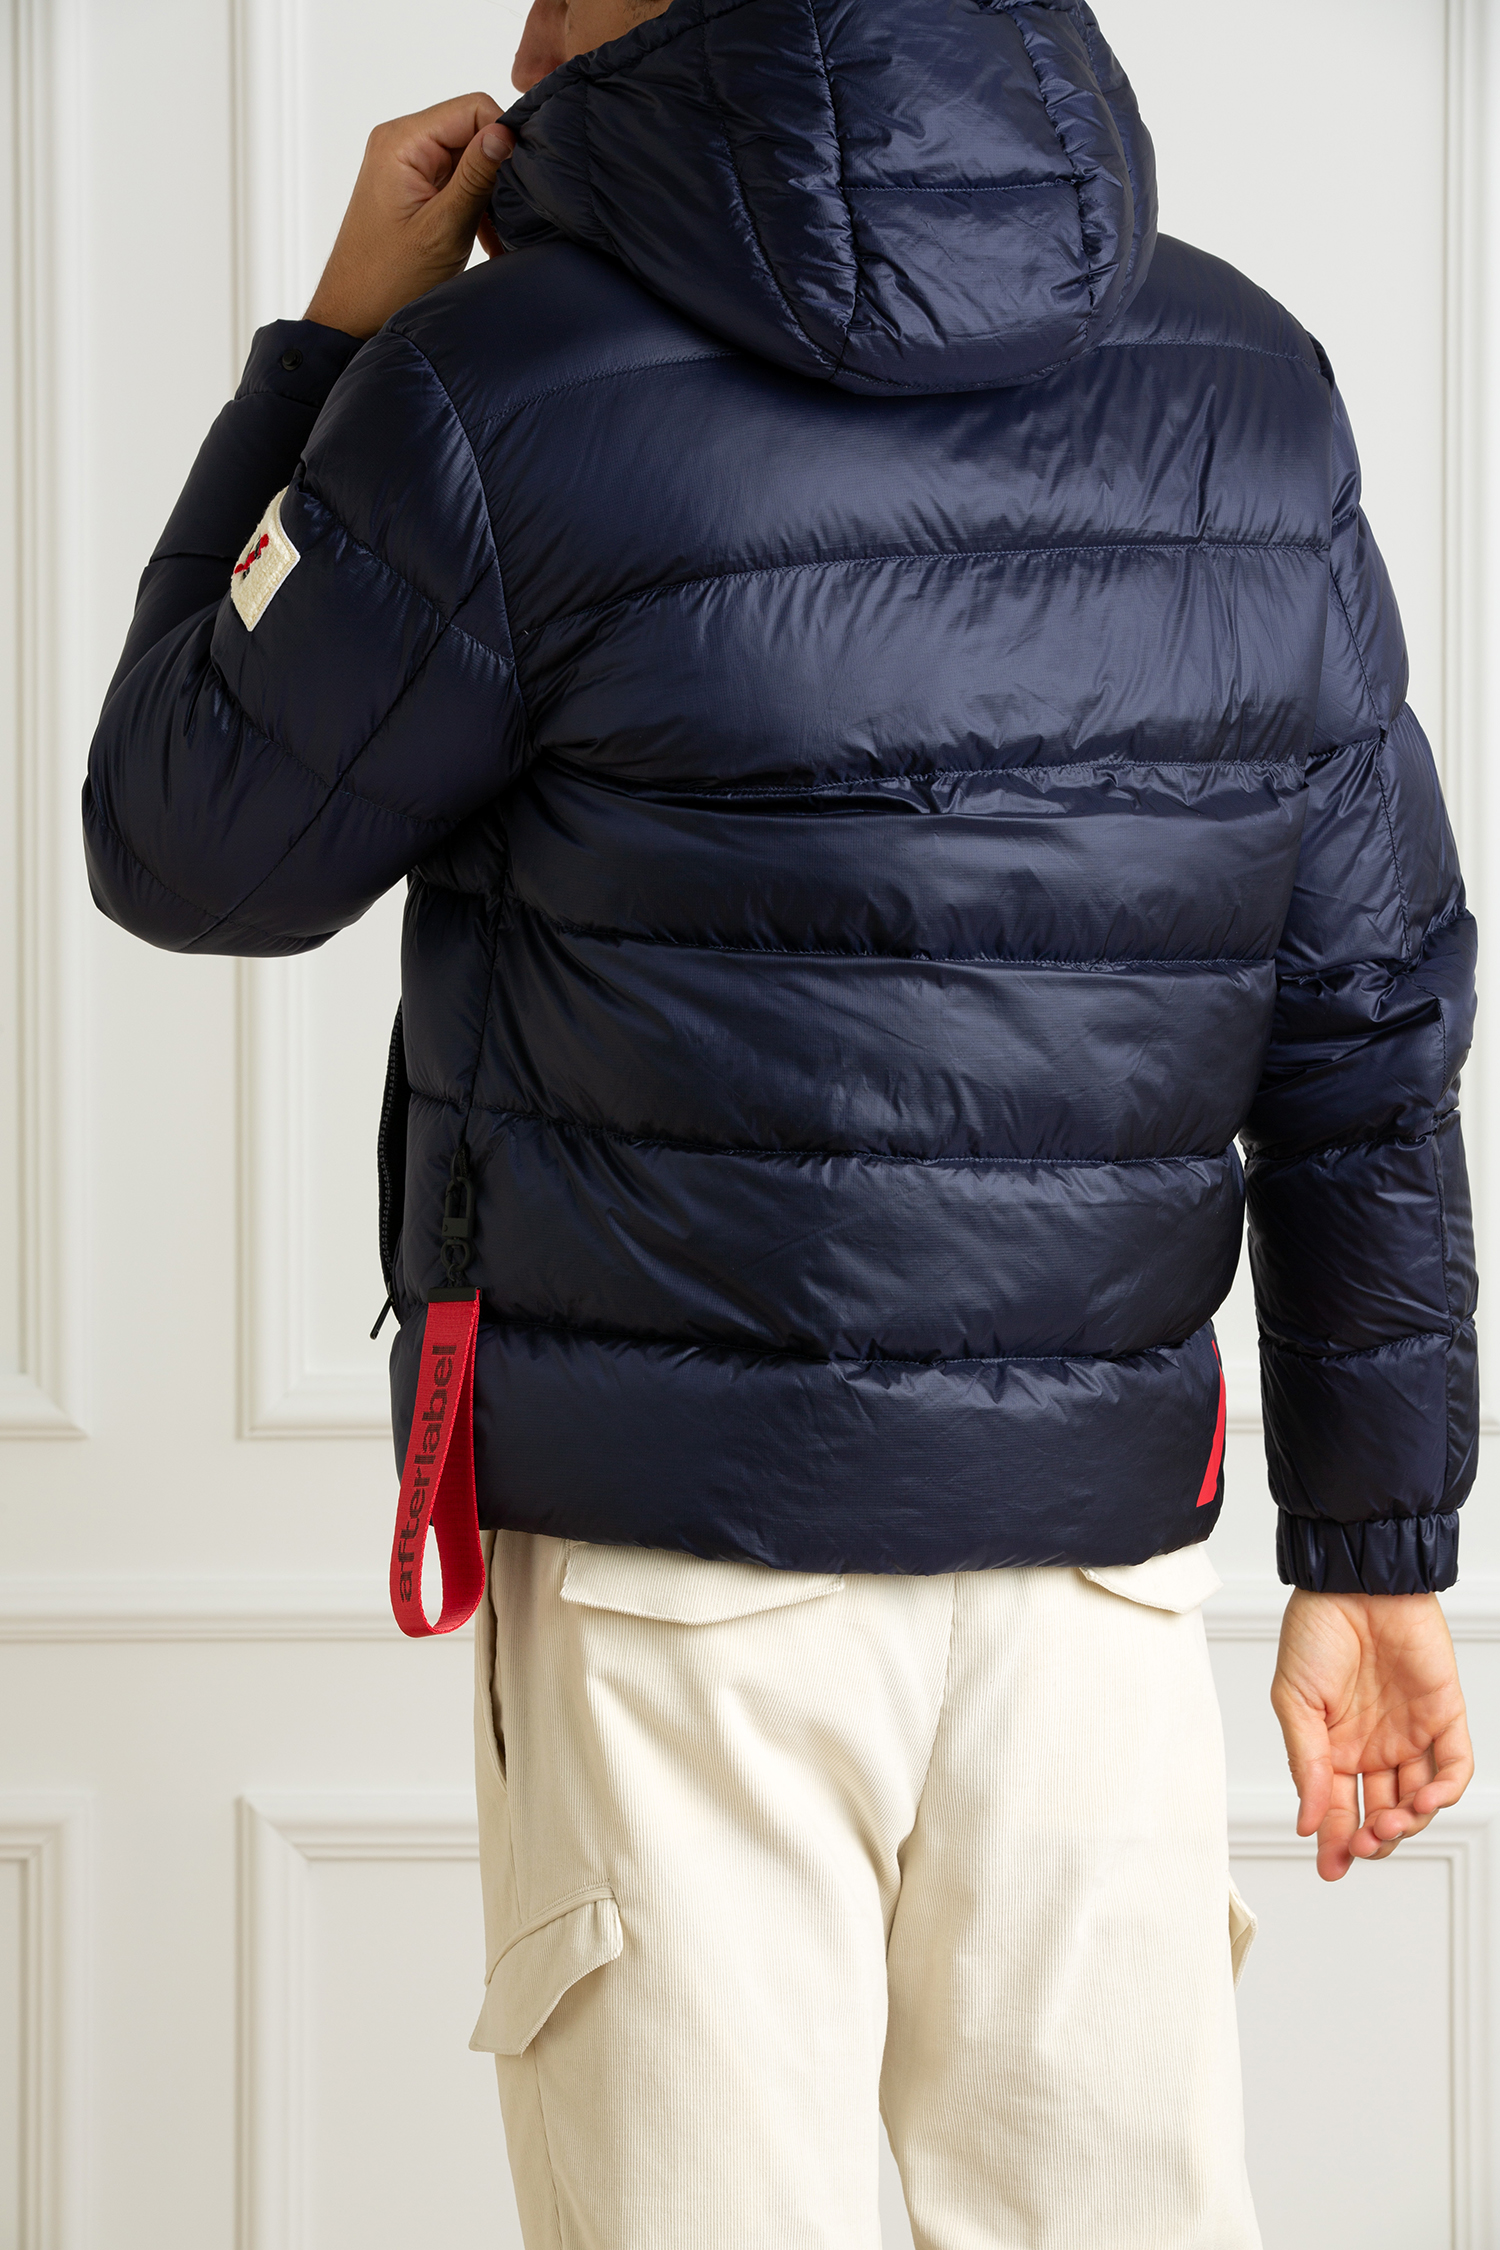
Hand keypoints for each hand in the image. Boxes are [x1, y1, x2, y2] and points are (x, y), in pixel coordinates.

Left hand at [304, 94, 513, 339]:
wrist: (355, 315)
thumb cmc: (388, 280)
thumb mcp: (444, 227)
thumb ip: (476, 177)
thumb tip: (506, 133)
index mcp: (402, 141)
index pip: (472, 108)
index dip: (502, 137)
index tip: (518, 180)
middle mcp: (401, 142)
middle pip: (471, 130)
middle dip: (495, 169)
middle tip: (506, 214)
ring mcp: (406, 163)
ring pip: (468, 157)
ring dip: (488, 193)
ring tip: (494, 233)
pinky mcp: (413, 185)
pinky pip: (456, 179)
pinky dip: (475, 205)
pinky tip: (485, 237)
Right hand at [1271, 1588, 1473, 1880]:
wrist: (1354, 1580)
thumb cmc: (1316, 1629)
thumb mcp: (1293, 1701)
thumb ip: (1304, 1762)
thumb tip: (1307, 1820)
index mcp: (1333, 1745)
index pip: (1337, 1807)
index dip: (1334, 1841)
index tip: (1331, 1867)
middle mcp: (1374, 1746)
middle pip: (1380, 1814)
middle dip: (1371, 1839)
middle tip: (1359, 1845)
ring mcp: (1411, 1733)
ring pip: (1418, 1800)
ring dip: (1405, 1823)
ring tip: (1386, 1823)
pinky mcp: (1445, 1716)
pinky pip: (1455, 1768)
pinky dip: (1444, 1792)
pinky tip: (1422, 1800)